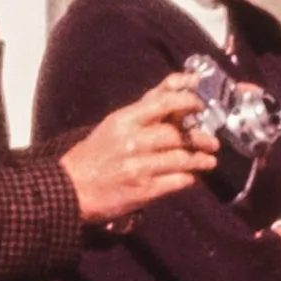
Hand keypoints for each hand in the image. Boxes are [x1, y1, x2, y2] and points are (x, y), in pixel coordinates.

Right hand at [64, 78, 217, 226]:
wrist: (69, 189)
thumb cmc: (92, 155)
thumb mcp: (113, 125)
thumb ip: (144, 110)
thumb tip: (175, 89)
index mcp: (124, 120)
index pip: (162, 102)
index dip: (187, 100)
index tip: (200, 103)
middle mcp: (133, 141)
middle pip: (177, 134)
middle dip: (200, 136)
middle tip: (212, 140)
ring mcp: (139, 166)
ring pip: (182, 159)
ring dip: (200, 159)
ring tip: (209, 160)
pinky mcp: (144, 190)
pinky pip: (176, 181)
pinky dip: (188, 179)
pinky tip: (191, 177)